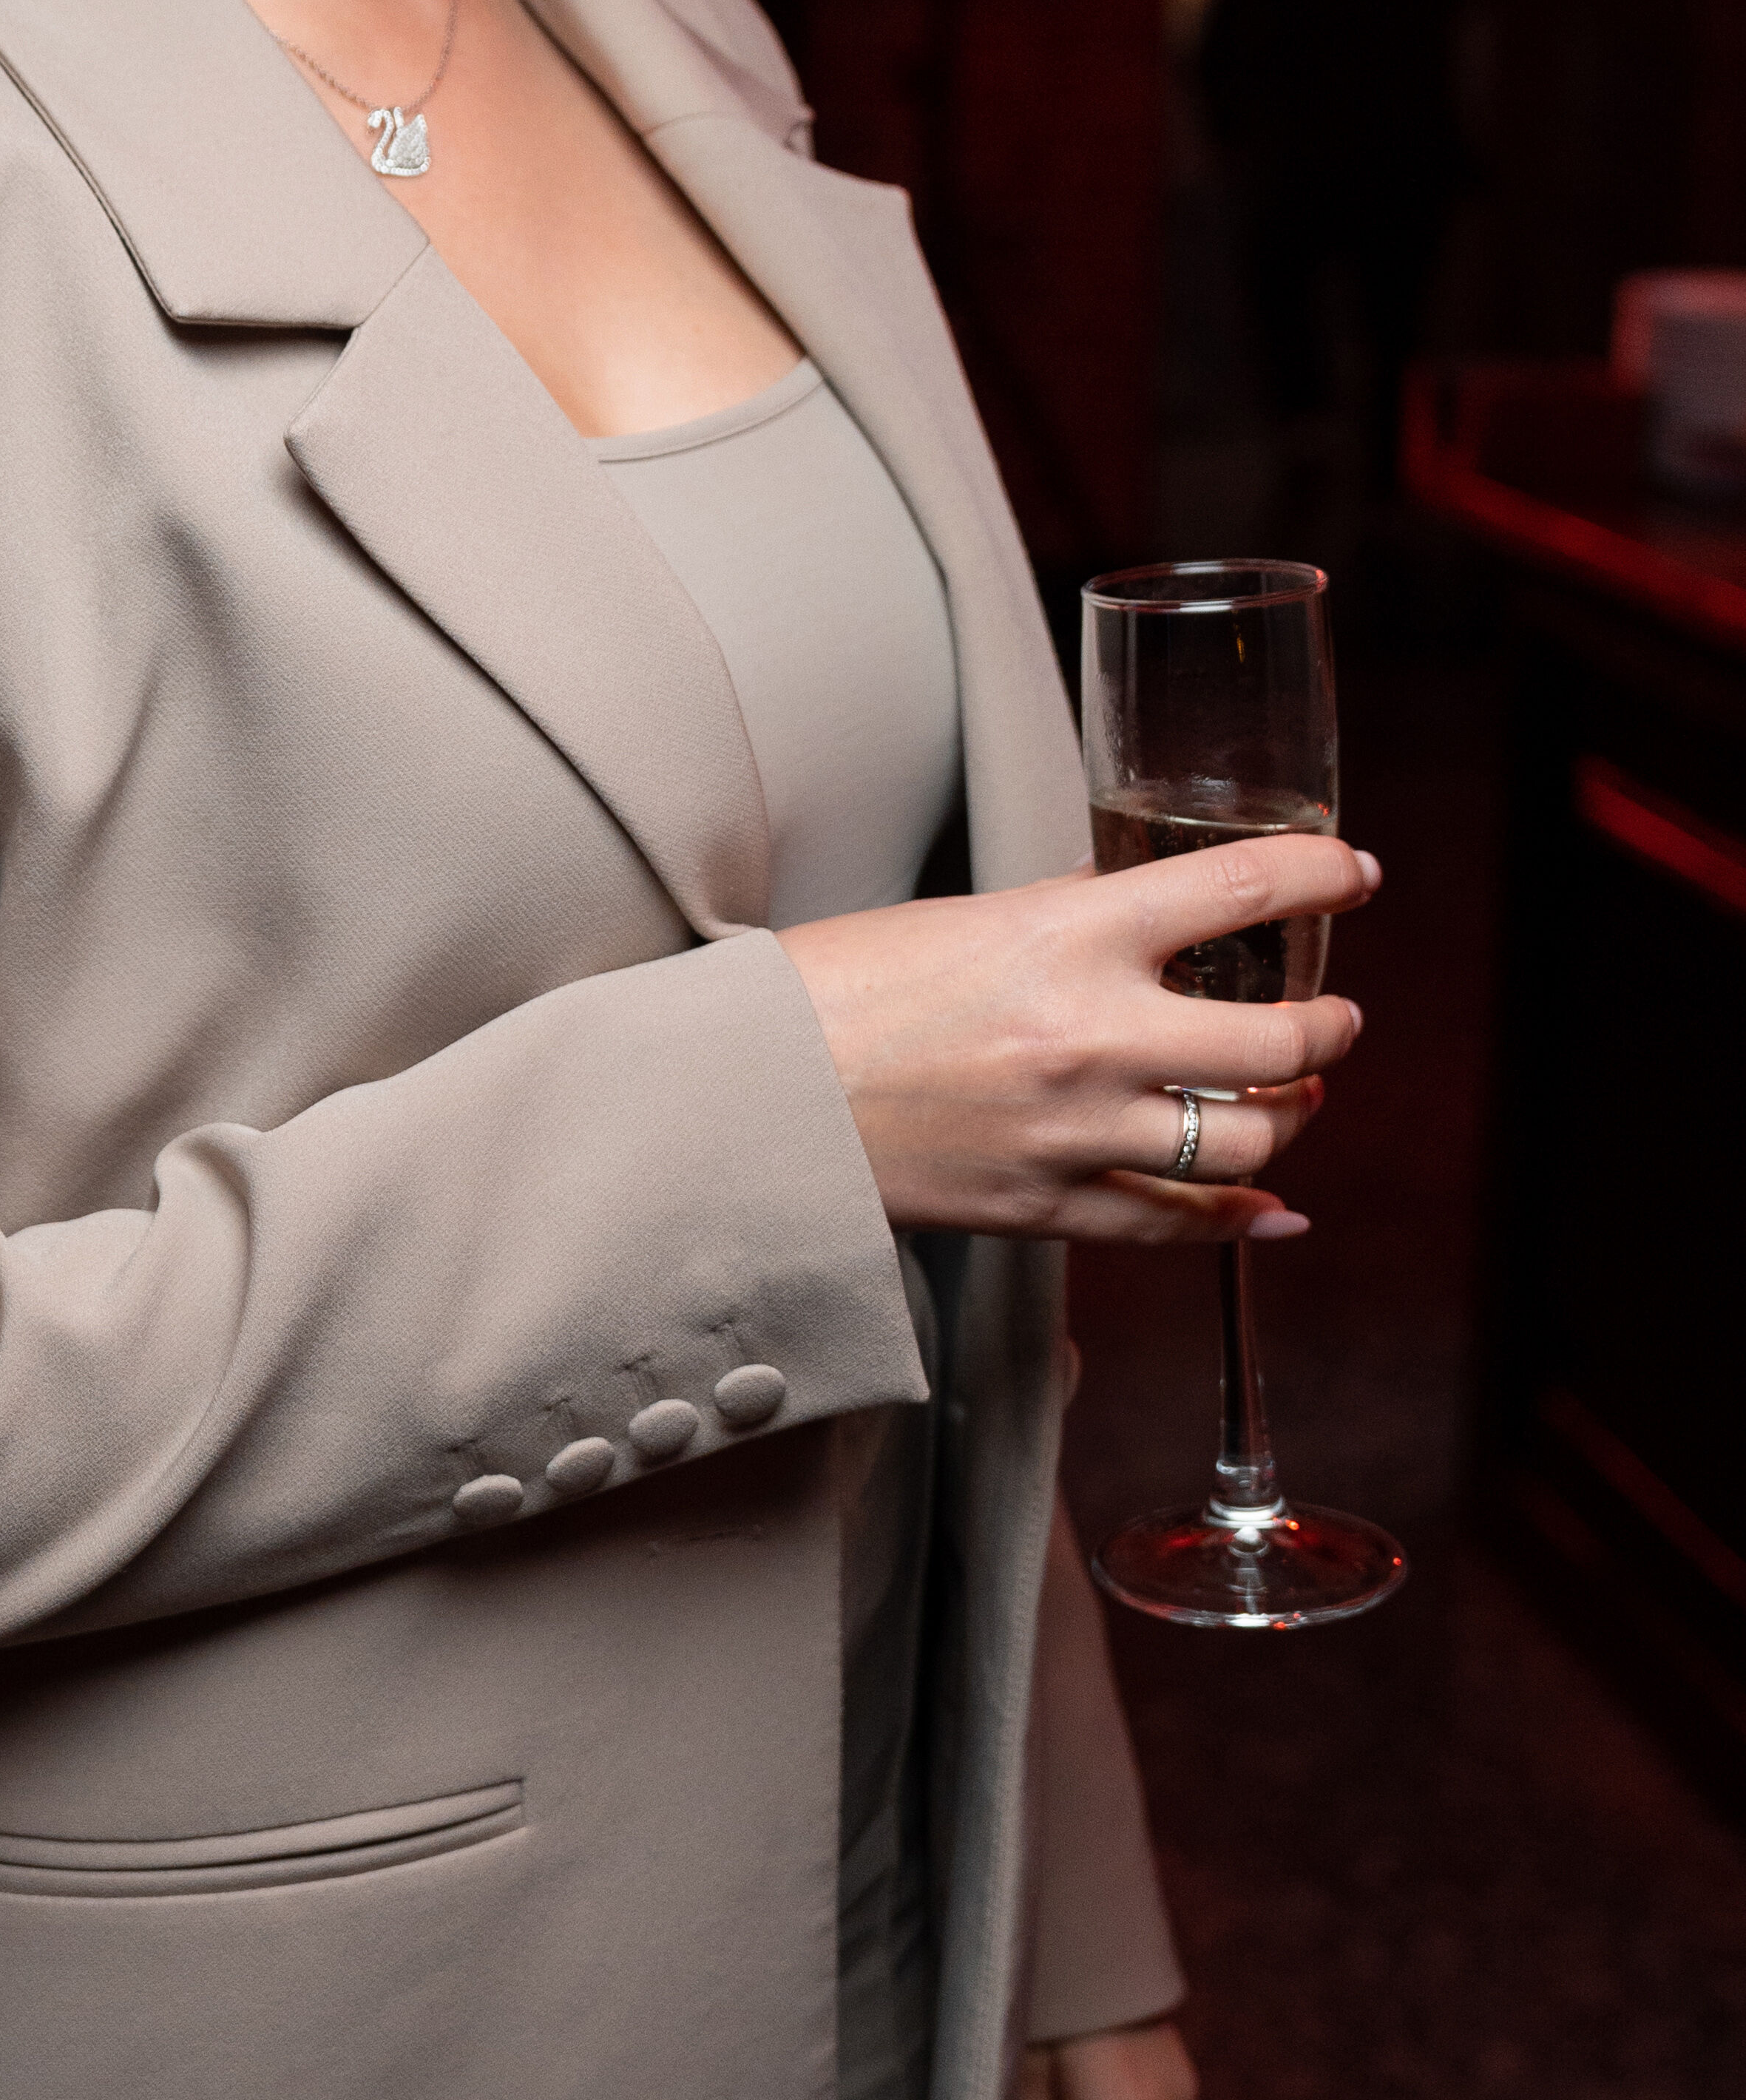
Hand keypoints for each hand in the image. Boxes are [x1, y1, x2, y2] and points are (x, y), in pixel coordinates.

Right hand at [774, 835, 1376, 1242]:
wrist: (748, 1096)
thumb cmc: (835, 989)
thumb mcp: (968, 919)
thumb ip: (1071, 916)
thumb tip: (1149, 911)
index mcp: (1069, 936)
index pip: (1243, 890)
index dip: (1322, 876)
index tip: (1352, 874)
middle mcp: (1092, 1036)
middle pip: (1282, 1042)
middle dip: (1331, 1027)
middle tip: (1335, 1016)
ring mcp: (1077, 1133)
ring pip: (1247, 1142)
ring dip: (1291, 1118)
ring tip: (1294, 1098)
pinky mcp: (1048, 1207)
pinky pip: (1178, 1225)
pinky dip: (1240, 1220)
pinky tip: (1272, 1210)